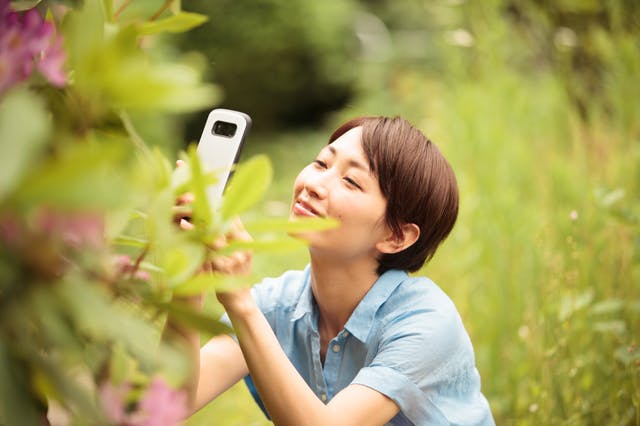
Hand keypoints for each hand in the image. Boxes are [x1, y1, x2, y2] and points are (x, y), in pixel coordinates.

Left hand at [172, 160, 251, 275]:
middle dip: (204, 196)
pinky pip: (207, 244)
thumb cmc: (232, 277)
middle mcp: (242, 242)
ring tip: (184, 196)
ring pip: (215, 226)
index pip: (231, 209)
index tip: (203, 177)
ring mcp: (234, 253)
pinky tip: (183, 222)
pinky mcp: (224, 264)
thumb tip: (221, 214)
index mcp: (244, 237)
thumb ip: (227, 235)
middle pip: (222, 213)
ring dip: (198, 210)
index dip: (217, 192)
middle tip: (188, 179)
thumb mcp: (232, 253)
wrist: (240, 303)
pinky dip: (195, 232)